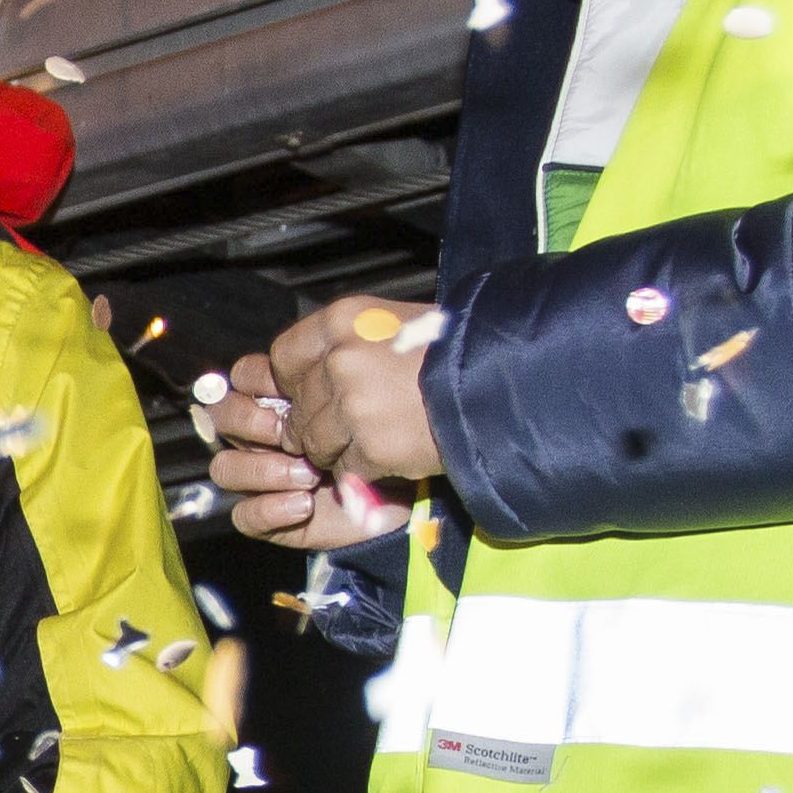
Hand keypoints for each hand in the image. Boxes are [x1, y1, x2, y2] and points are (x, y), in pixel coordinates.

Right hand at [198, 356, 412, 554]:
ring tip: (309, 476)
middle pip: (222, 418)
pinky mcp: (267, 518)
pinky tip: (305, 505)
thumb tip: (322, 362)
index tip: (292, 389)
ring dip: (263, 469)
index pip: (242, 377)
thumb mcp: (363, 402)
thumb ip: (334, 380)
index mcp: (279, 401)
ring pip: (224, 468)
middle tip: (289, 433)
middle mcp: (261, 437)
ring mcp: (260, 477)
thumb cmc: (383, 441)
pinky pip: (243, 515)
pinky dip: (270, 509)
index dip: (257, 381)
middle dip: (251, 423)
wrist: (402, 497)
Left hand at [261, 295, 445, 488]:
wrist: (509, 381)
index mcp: (343, 321)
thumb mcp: (396, 324)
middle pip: (299, 408)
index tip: (316, 391)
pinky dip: (365, 471)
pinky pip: (346, 470)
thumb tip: (309, 372)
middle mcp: (341, 360)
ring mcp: (354, 406)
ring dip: (341, 450)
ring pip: (315, 444)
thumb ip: (347, 342)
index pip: (282, 358)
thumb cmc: (457, 350)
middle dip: (320, 422)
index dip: (296, 382)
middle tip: (357, 422)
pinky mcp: (372, 447)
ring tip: (378, 438)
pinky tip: (393, 454)